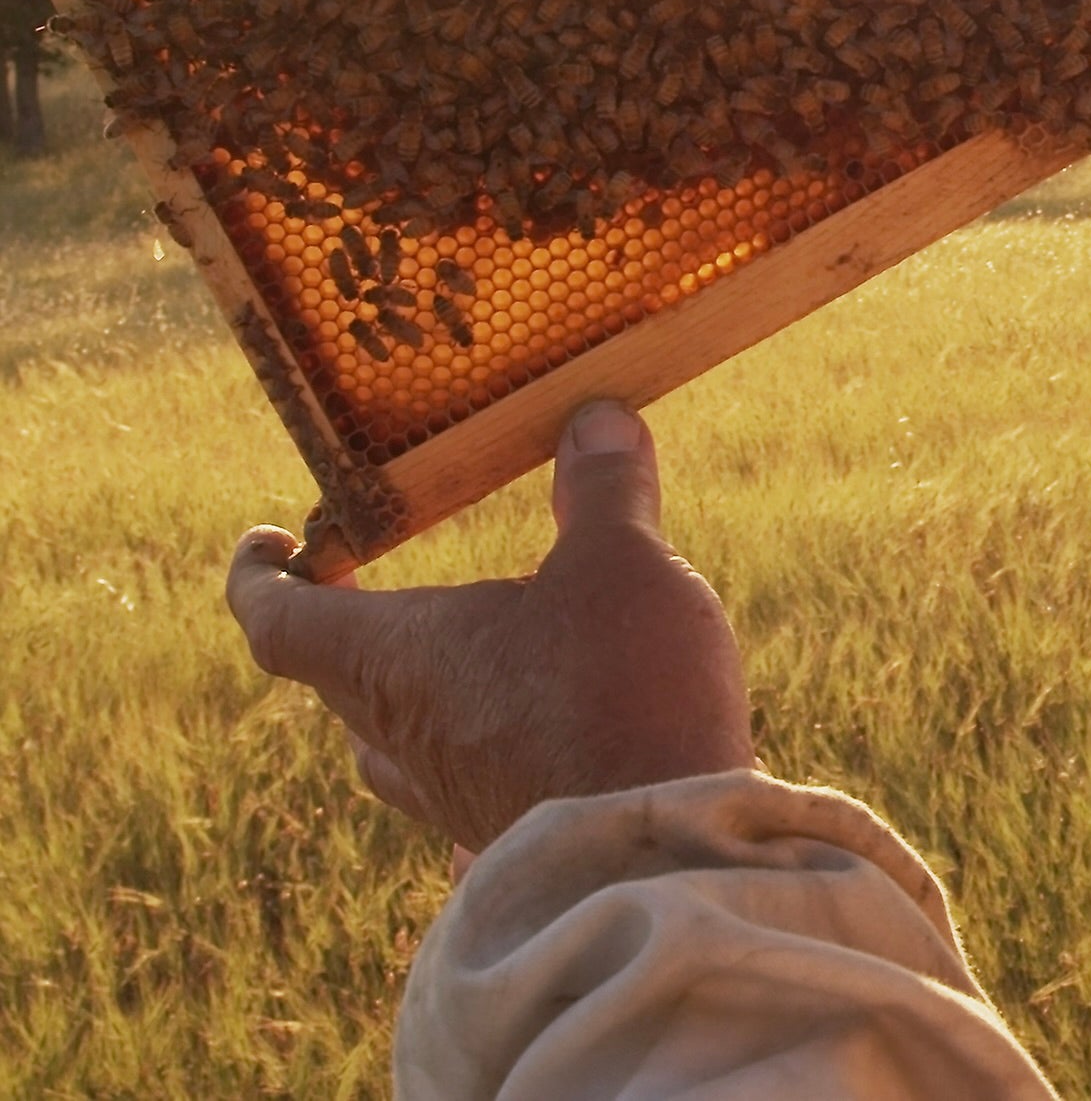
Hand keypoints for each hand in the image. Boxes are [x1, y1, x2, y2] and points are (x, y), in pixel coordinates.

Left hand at [226, 401, 754, 856]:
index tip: (258, 547)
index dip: (257, 580)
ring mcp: (451, 794)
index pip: (281, 622)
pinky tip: (512, 755)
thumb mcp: (620, 560)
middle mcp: (404, 731)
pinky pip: (461, 792)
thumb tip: (595, 418)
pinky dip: (474, 758)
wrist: (655, 850)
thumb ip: (602, 491)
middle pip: (335, 683)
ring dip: (402, 698)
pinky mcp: (508, 831)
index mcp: (395, 656)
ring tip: (437, 665)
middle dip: (341, 630)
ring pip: (392, 745)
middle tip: (362, 586)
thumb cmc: (614, 688)